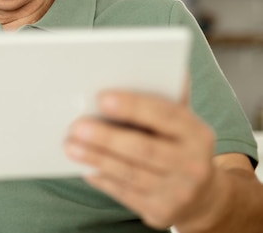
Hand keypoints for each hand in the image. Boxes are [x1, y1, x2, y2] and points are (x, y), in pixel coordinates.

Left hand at [65, 89, 216, 228]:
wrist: (203, 195)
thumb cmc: (179, 144)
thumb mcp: (181, 122)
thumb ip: (163, 97)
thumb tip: (143, 62)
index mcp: (198, 133)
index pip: (165, 115)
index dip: (133, 106)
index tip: (102, 98)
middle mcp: (192, 164)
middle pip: (144, 149)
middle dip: (107, 137)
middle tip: (77, 125)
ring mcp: (178, 192)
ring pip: (129, 173)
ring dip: (96, 158)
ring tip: (70, 145)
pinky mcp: (160, 212)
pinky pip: (123, 193)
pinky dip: (100, 178)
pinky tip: (83, 166)